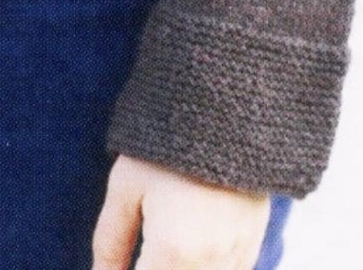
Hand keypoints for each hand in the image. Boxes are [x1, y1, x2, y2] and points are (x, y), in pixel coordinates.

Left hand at [92, 154, 271, 269]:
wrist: (224, 109)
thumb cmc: (165, 145)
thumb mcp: (126, 186)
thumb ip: (110, 242)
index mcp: (173, 253)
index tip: (122, 261)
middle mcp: (210, 264)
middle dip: (151, 267)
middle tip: (141, 248)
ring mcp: (236, 258)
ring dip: (178, 267)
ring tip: (162, 242)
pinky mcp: (251, 245)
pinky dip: (203, 266)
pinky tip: (187, 247)